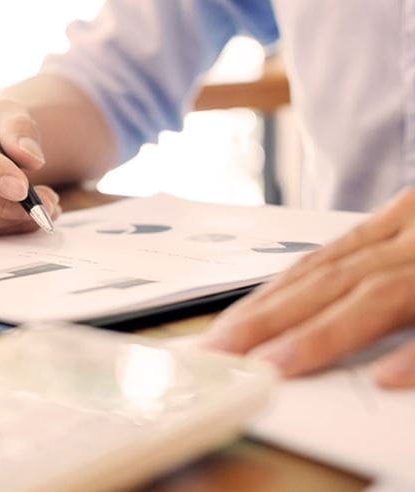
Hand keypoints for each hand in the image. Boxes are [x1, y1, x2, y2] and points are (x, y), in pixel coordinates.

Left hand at [205, 188, 414, 388]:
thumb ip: (385, 263)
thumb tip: (322, 304)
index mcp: (404, 220)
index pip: (318, 264)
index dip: (267, 298)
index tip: (222, 331)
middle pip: (330, 279)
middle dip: (268, 318)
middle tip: (218, 352)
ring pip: (376, 294)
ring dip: (318, 334)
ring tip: (270, 366)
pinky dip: (414, 352)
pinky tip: (383, 376)